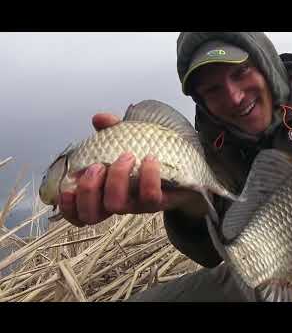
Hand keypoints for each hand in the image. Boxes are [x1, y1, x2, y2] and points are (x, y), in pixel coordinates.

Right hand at [59, 113, 206, 226]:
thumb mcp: (127, 141)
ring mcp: (137, 206)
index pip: (79, 213)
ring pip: (118, 206)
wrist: (184, 170)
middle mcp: (118, 204)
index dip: (68, 207)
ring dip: (116, 179)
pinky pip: (150, 197)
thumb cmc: (147, 158)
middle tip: (99, 165)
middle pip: (92, 214)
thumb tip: (99, 118)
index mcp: (103, 193)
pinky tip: (150, 158)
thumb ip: (111, 130)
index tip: (67, 189)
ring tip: (127, 156)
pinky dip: (148, 176)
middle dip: (89, 189)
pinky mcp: (159, 202)